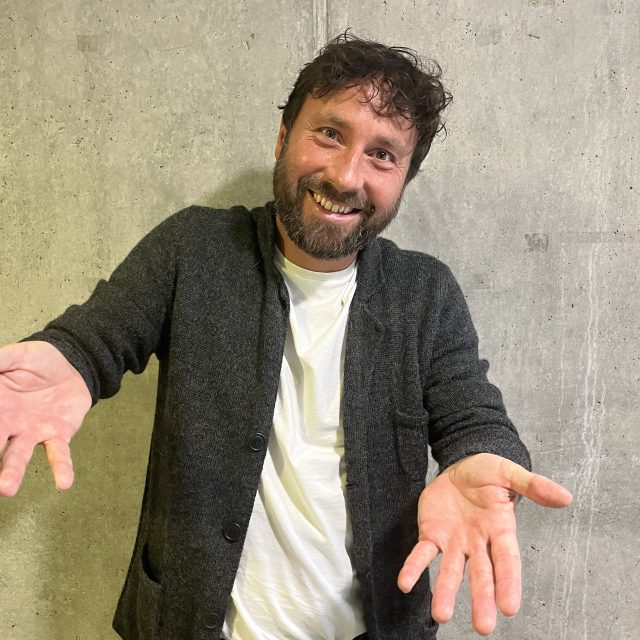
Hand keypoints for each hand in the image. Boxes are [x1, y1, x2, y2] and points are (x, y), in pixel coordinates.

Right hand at [0, 341, 91, 495]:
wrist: (73, 366)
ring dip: (12, 472)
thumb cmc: (40, 361)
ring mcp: (32, 432)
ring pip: (18, 456)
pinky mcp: (58, 435)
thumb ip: (0, 361)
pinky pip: (59, 454)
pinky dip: (62, 468)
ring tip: (6, 488)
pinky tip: (64, 483)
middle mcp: (8, 424)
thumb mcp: (18, 356)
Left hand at [397, 452, 571, 635]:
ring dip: (445, 592)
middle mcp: (478, 542)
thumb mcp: (509, 472)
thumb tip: (565, 497)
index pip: (507, 560)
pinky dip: (414, 568)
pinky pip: (422, 554)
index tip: (510, 607)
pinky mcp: (432, 534)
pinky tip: (405, 583)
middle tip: (483, 627)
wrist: (461, 464)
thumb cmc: (487, 472)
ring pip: (450, 571)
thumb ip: (533, 485)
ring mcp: (454, 542)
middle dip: (481, 599)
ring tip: (440, 615)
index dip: (509, 582)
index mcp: (500, 529)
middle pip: (481, 574)